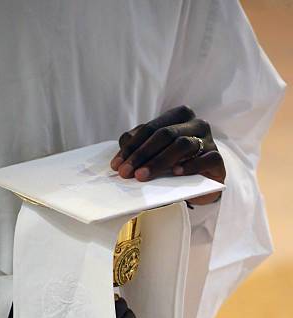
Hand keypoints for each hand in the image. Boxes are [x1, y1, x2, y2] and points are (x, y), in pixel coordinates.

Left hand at [111, 105, 225, 204]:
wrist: (202, 184)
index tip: (117, 165)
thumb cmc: (176, 165)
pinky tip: (176, 173)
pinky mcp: (217, 157)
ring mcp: (208, 139)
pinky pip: (204, 159)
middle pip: (165, 135)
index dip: (131, 147)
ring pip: (182, 145)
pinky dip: (189, 166)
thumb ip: (140, 146)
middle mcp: (195, 123)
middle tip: (126, 173)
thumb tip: (122, 150)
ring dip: (159, 161)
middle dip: (142, 154)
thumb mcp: (155, 154)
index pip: (150, 128)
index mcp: (178, 116)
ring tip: (143, 176)